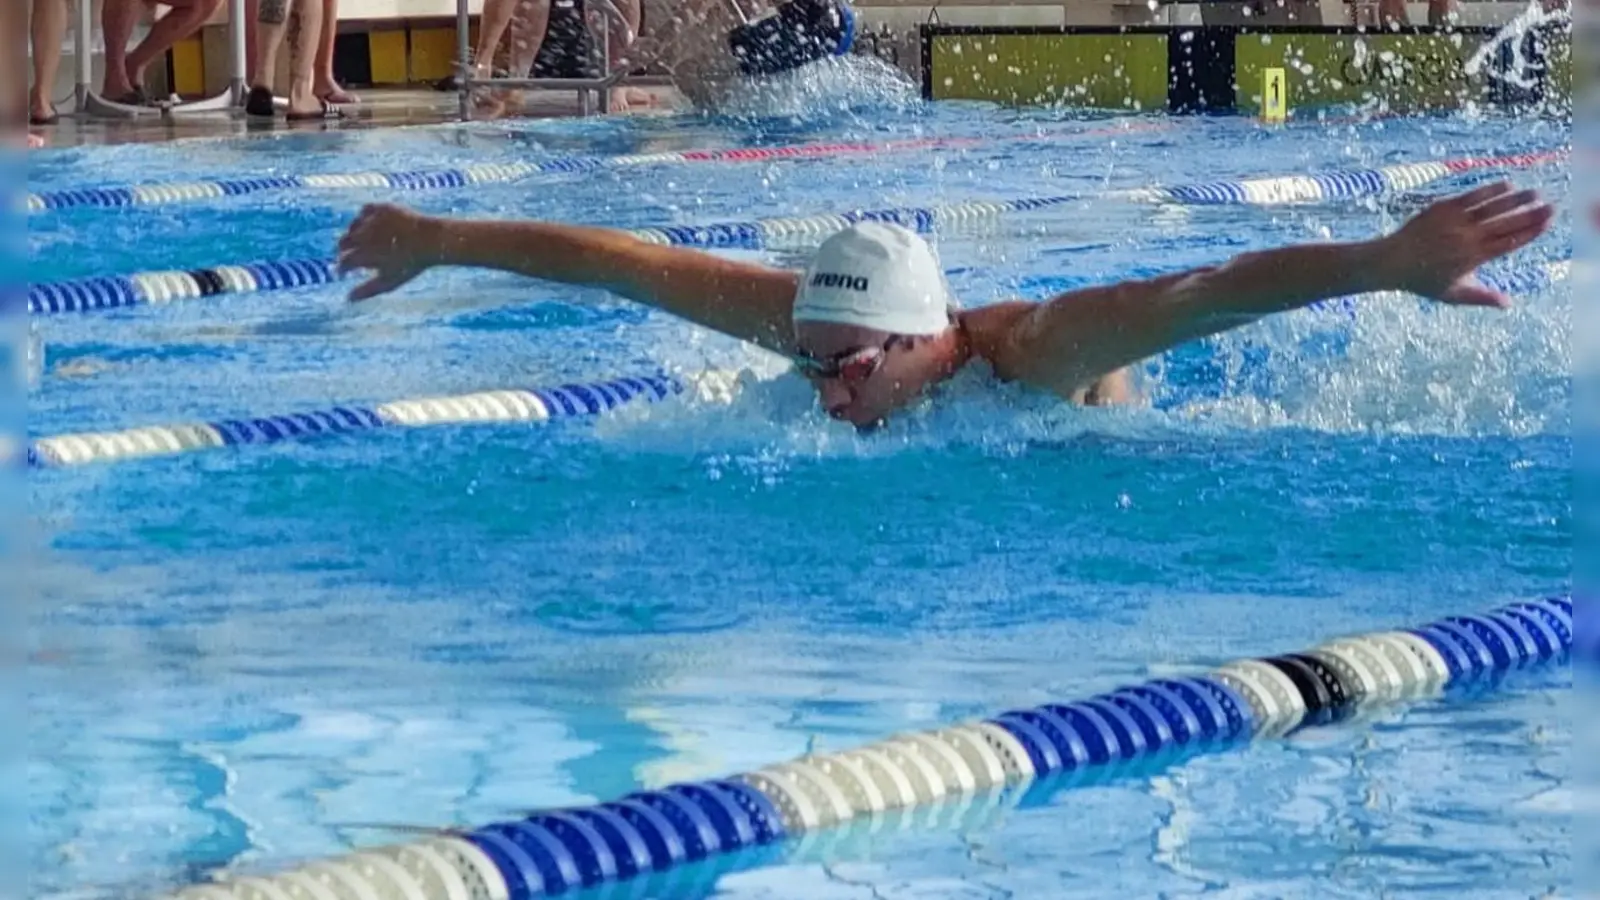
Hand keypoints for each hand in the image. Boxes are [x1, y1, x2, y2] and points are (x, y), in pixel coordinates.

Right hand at [337, 203, 443, 301]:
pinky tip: (369, 225)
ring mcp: (372, 220)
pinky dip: (364, 218)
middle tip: (348, 256)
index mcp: (364, 255)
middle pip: (343, 242)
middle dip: (343, 251)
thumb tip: (348, 299)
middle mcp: (363, 235)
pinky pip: (365, 211)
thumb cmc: (411, 264)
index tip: (343, 273)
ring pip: (353, 226)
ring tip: (360, 242)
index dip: (342, 269)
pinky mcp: (381, 207)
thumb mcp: (390, 281)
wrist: (432, 240)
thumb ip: (367, 290)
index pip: (343, 262)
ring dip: (353, 234)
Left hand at [1380, 181, 1553, 308]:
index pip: (1509, 242)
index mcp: (1473, 258)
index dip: (1530, 232)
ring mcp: (1455, 221)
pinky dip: (1490, 190)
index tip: (1548, 224)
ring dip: (1515, 198)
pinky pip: (1471, 196)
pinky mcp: (1443, 208)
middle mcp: (1467, 238)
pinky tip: (1507, 184)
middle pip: (1506, 223)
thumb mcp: (1453, 294)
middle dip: (1531, 214)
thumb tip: (1509, 304)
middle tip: (1552, 206)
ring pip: (1492, 207)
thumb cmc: (1423, 281)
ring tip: (1534, 193)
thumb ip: (1482, 297)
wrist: (1391, 262)